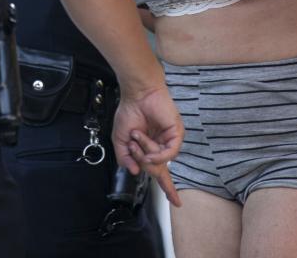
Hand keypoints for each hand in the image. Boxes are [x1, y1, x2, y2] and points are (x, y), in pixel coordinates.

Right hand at [111, 85, 183, 206]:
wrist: (136, 94)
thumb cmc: (129, 112)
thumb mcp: (120, 140)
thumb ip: (125, 158)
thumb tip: (134, 171)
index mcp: (151, 149)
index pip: (161, 173)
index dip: (168, 188)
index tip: (176, 202)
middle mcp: (162, 147)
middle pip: (157, 170)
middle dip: (142, 160)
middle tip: (133, 144)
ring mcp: (170, 141)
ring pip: (160, 161)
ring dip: (145, 152)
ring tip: (137, 136)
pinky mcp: (176, 134)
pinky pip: (169, 153)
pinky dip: (157, 153)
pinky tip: (148, 146)